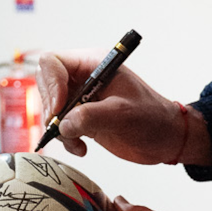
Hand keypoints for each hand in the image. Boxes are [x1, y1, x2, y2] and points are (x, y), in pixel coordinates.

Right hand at [36, 49, 211, 164]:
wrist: (165, 138)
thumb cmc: (152, 118)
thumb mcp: (123, 114)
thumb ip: (91, 116)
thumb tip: (63, 124)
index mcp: (94, 64)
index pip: (53, 63)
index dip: (50, 84)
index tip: (58, 109)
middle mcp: (83, 78)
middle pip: (46, 84)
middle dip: (51, 109)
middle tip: (65, 128)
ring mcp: (80, 98)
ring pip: (50, 108)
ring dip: (59, 128)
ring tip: (78, 141)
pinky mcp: (80, 118)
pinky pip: (59, 126)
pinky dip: (65, 139)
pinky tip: (82, 147)